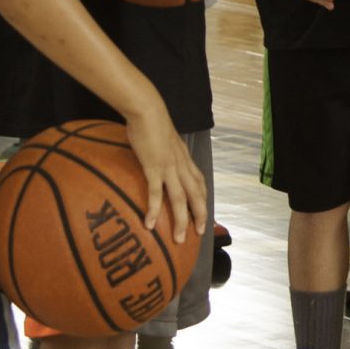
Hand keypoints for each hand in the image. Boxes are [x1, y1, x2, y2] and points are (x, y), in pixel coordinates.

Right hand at [124, 102, 205, 244]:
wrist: (147, 110)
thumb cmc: (152, 120)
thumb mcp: (164, 137)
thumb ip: (164, 149)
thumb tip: (156, 153)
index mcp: (184, 158)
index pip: (199, 182)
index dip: (202, 199)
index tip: (202, 213)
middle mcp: (182, 165)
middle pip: (196, 195)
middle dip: (199, 216)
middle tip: (199, 233)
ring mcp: (170, 167)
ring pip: (180, 199)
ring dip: (181, 220)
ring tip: (178, 238)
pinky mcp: (155, 167)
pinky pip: (156, 193)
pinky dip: (155, 210)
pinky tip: (150, 224)